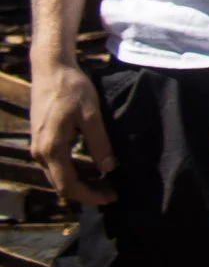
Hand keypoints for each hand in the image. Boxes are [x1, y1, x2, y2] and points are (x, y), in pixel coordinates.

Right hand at [30, 62, 115, 204]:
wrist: (50, 69)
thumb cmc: (71, 89)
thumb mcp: (91, 115)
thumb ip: (99, 143)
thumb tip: (109, 169)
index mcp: (51, 149)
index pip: (68, 185)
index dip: (90, 195)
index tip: (111, 197)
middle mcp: (39, 153)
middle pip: (61, 185)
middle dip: (87, 192)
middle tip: (112, 193)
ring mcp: (38, 148)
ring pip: (58, 176)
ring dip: (81, 183)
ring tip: (106, 183)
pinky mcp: (41, 141)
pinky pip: (56, 165)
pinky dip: (74, 171)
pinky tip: (92, 168)